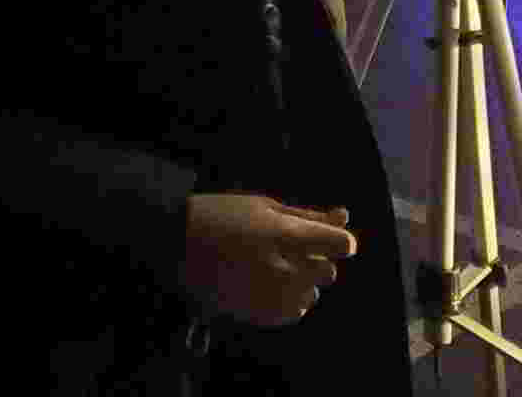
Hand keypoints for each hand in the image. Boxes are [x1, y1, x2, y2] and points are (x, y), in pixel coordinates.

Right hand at [179, 193, 356, 327]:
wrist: (177, 244)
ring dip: (301, 281)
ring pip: (312, 294)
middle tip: (286, 248)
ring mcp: (272, 296)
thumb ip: (307, 215)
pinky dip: (287, 298)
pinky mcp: (262, 316)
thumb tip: (343, 216)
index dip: (339, 240)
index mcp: (283, 235)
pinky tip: (264, 282)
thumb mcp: (264, 206)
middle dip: (316, 259)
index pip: (341, 244)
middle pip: (329, 272)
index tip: (327, 238)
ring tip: (270, 266)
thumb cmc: (221, 216)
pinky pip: (295, 312)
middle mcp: (282, 269)